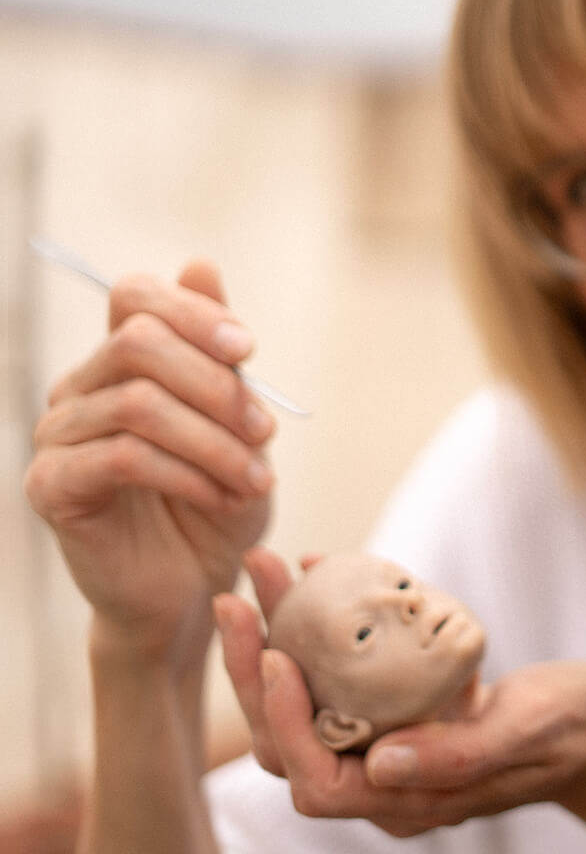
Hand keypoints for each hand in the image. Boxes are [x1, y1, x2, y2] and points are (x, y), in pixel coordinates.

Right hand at [25, 262, 273, 661]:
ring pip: (140, 403)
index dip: (194, 312)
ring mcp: (58, 437)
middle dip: (216, 383)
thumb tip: (200, 264)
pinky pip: (122, 457)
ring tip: (257, 479)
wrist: (195, 589)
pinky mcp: (52, 487)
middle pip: (137, 341)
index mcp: (120, 364)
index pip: (134, 296)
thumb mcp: (238, 423)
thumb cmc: (219, 502)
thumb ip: (220, 354)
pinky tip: (224, 497)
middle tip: (265, 431)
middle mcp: (79, 390)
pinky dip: (189, 474)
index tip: (248, 351)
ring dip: (215, 440)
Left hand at [219, 565, 585, 836]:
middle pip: (291, 742)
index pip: (317, 782)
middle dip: (255, 669)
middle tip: (240, 596)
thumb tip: (382, 762)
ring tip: (267, 571)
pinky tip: (316, 571)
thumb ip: (459, 754)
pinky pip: (337, 675)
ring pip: (306, 703)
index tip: (276, 654)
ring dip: (275, 636)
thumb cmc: (571, 729)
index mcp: (408, 800)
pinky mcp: (393, 711)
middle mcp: (383, 780)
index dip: (285, 724)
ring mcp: (385, 746)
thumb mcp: (526, 731)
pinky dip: (317, 625)